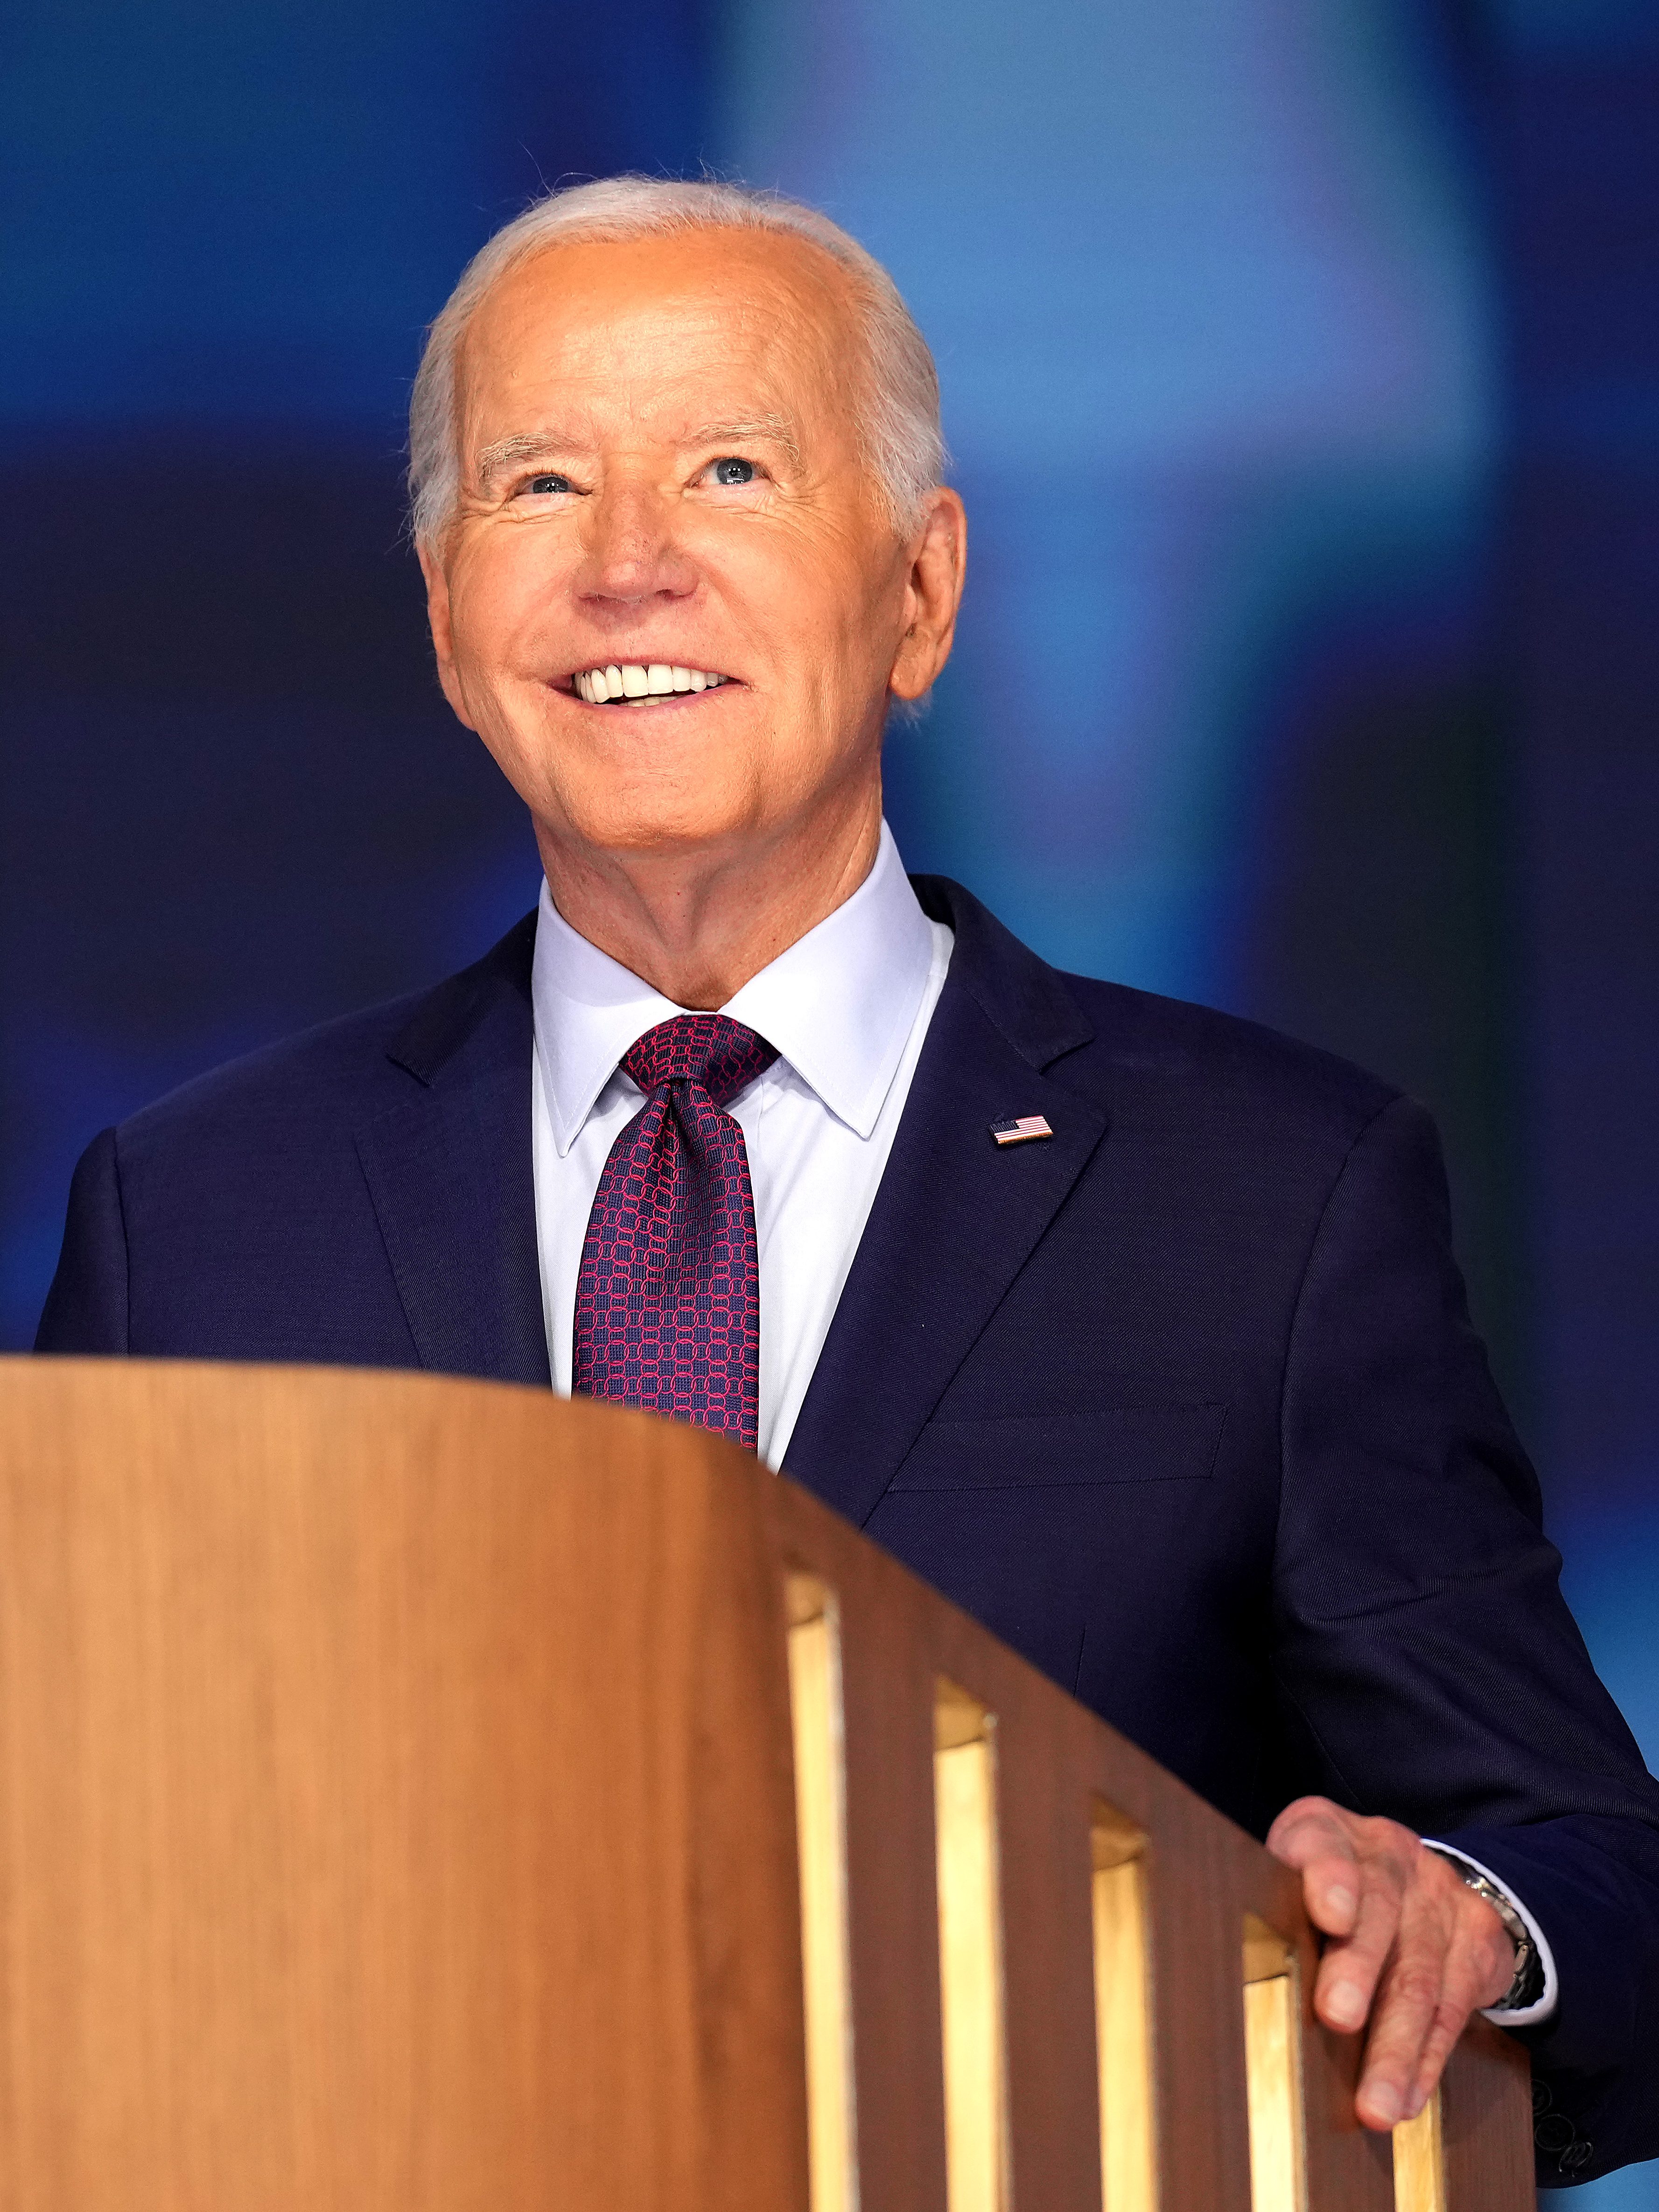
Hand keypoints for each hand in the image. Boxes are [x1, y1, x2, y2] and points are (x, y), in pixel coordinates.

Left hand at [1265, 1797, 1515, 2129]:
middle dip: (1357, 1969)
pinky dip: (1427, 2059)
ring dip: (1395, 2045)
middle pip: (1377, 1909)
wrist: (1418, 1880)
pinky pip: (1454, 2006)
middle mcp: (1388, 1852)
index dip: (1328, 1877)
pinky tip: (1407, 2097)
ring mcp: (1438, 1891)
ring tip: (1373, 2102)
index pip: (1322, 1842)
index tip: (1329, 1916)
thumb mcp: (1290, 1877)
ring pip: (1419, 1974)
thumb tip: (1224, 1980)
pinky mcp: (1477, 1934)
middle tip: (1337, 2017)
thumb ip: (1268, 1910)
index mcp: (1327, 1830)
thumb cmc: (1329, 1890)